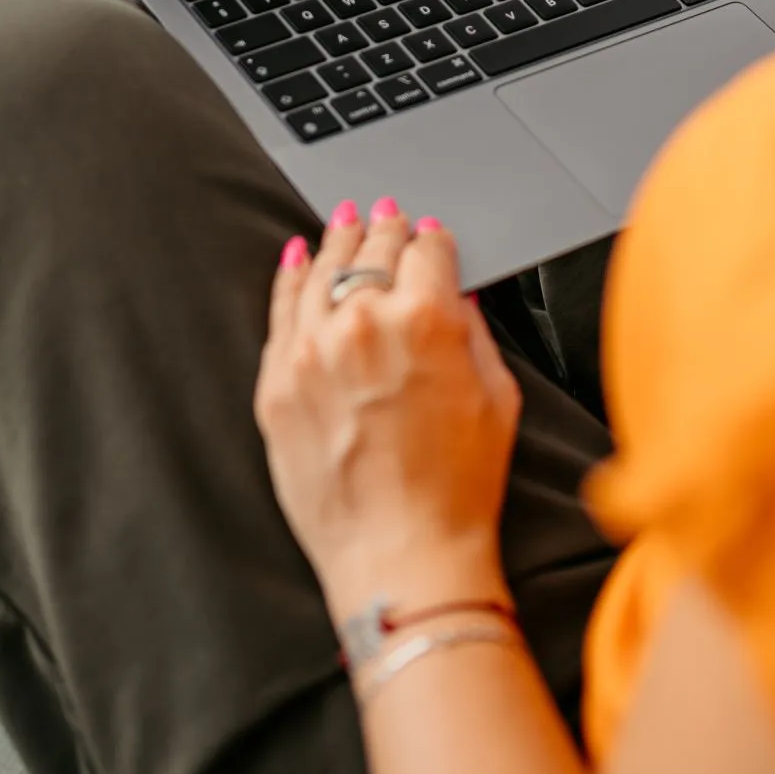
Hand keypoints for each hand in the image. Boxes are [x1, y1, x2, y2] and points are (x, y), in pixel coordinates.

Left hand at [255, 198, 521, 620]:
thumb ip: (475, 336)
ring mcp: (313, 352)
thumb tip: (457, 303)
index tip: (431, 237)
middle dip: (386, 230)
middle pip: (374, 251)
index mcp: (429, 320)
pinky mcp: (277, 384)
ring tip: (344, 222)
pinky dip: (290, 278)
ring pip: (322, 271)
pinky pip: (280, 312)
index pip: (428, 251)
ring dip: (338, 242)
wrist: (402, 557)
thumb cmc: (457, 492)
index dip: (433, 239)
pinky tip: (297, 258)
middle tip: (388, 216)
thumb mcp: (497, 400)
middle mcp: (366, 323)